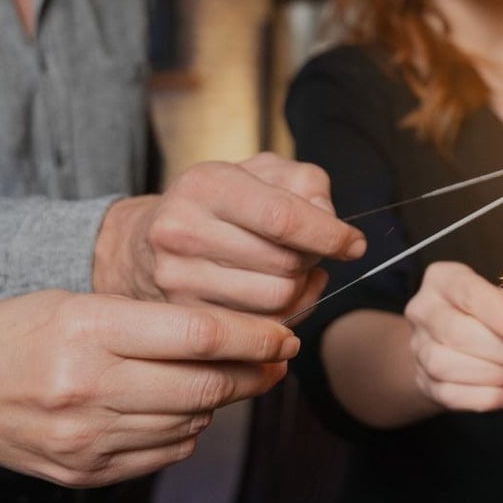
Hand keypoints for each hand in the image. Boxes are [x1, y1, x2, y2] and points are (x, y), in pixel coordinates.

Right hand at [0, 289, 297, 486]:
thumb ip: (147, 319)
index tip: (284, 334)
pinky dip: (186, 431)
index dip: (255, 337)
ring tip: (232, 379)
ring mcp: (84, 438)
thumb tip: (231, 335)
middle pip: (204, 386)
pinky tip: (182, 409)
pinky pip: (163, 453)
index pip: (199, 336)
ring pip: (190, 423)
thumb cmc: (9, 333)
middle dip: (254, 373)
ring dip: (222, 402)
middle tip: (278, 358)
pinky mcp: (83, 472)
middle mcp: (86, 388)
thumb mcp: (72, 302)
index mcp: (86, 331)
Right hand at [94, 152, 364, 318]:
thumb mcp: (261, 173)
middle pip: (284, 264)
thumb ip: (306, 185)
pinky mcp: (182, 317)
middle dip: (312, 260)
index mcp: (205, 185)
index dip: (330, 235)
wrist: (147, 242)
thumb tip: (330, 221)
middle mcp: (182, 231)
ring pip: (275, 301)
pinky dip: (283, 317)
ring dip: (301, 291)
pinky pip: (258, 329)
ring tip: (295, 274)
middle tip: (310, 253)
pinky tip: (277, 298)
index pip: (282, 218)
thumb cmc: (220, 204)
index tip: (354, 244)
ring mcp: (177, 279)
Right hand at [404, 261, 502, 412]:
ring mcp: (417, 347)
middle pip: (459, 334)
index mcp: (444, 279)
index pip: (473, 296)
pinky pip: (450, 395)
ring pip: (449, 366)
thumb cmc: (487, 314)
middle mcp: (424, 310)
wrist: (453, 342)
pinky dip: (486, 398)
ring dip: (496, 377)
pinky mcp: (422, 380)